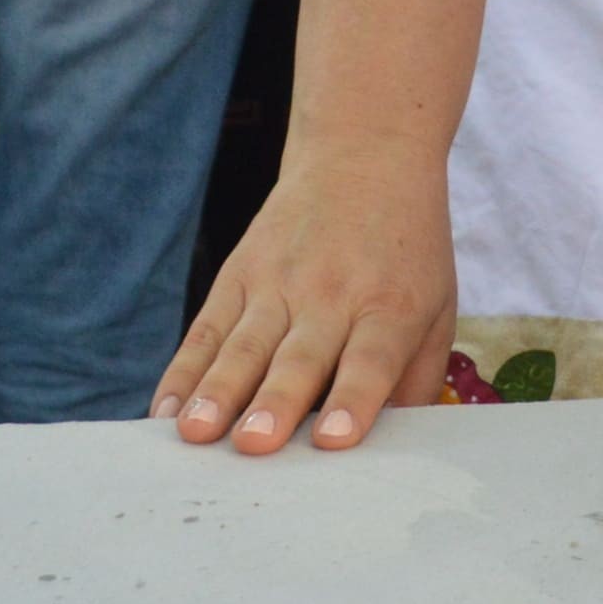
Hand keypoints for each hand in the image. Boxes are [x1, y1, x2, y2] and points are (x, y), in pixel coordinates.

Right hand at [158, 133, 457, 452]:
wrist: (364, 156)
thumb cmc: (407, 251)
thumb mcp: (438, 304)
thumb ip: (416, 377)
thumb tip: (394, 447)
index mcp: (389, 306)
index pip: (372, 357)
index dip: (353, 397)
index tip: (333, 438)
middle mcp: (332, 294)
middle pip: (300, 357)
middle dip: (275, 403)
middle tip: (254, 444)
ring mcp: (278, 282)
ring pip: (244, 346)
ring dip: (218, 392)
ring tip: (196, 432)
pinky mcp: (238, 273)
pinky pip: (206, 329)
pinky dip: (183, 370)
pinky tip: (164, 410)